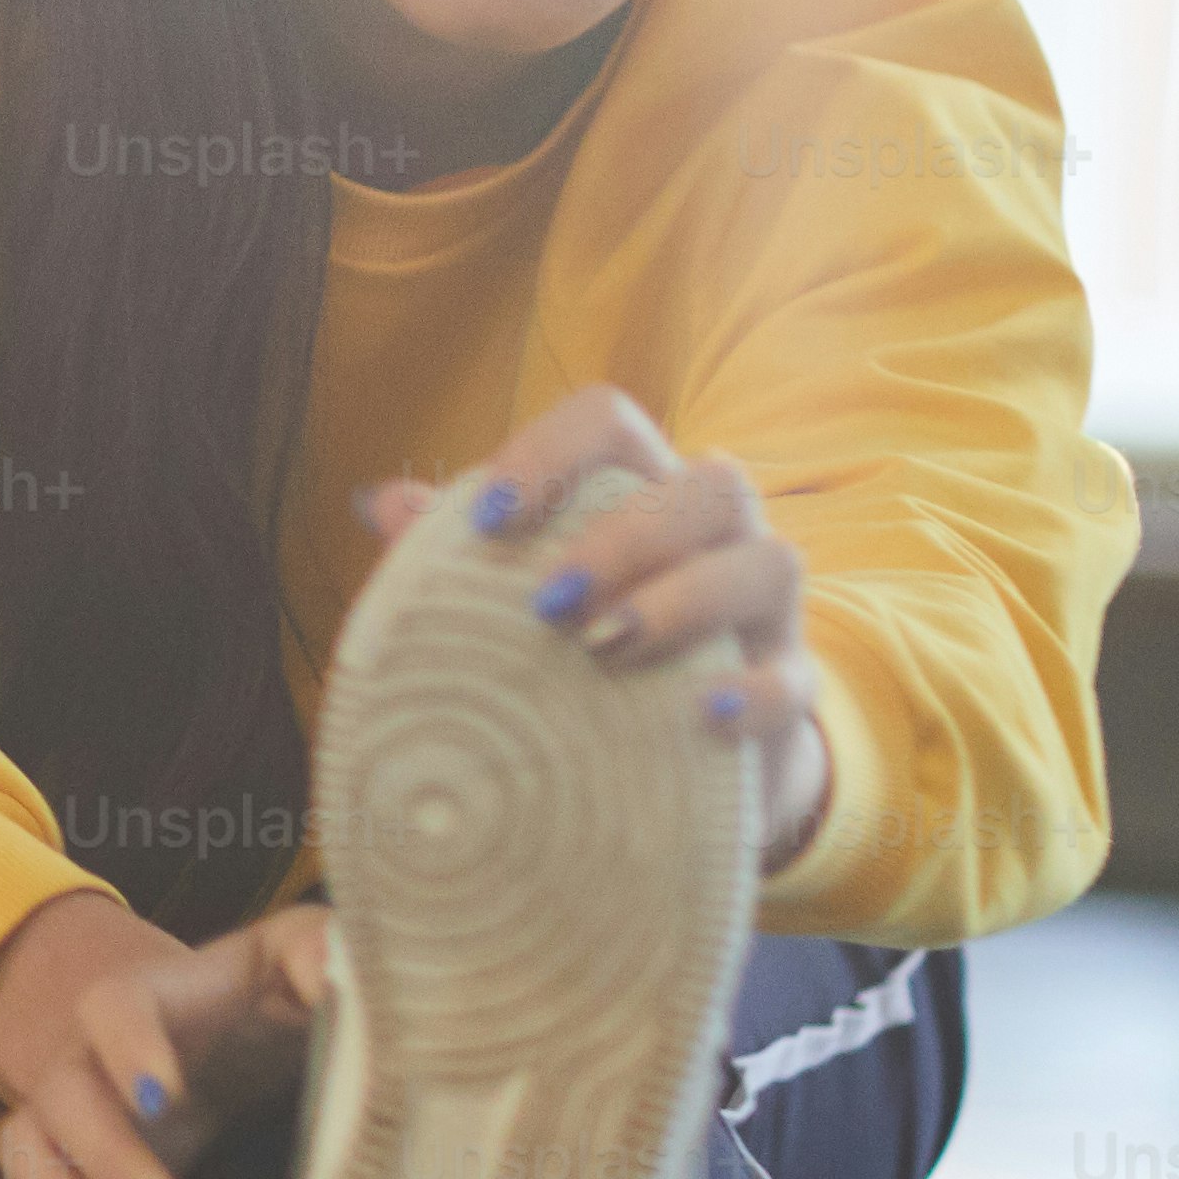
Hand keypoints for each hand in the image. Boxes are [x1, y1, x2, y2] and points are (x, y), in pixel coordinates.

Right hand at [0, 888, 332, 1178]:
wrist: (222, 1030)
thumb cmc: (267, 1000)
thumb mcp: (302, 963)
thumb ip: (321, 954)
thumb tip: (335, 978)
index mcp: (146, 1000)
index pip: (114, 1009)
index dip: (129, 1051)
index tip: (164, 1100)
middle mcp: (86, 1059)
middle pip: (63, 1097)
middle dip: (106, 1163)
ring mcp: (63, 1121)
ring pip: (22, 1157)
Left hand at [363, 386, 833, 872]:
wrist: (672, 758)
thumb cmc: (571, 651)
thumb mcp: (506, 603)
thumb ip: (451, 557)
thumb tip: (380, 502)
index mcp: (634, 493)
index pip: (609, 420)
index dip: (551, 450)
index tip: (487, 519)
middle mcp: (712, 534)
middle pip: (709, 483)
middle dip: (625, 535)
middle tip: (545, 603)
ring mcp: (765, 612)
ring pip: (769, 561)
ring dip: (686, 598)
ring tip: (605, 646)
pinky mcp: (789, 690)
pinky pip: (797, 678)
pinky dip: (753, 692)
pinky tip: (701, 713)